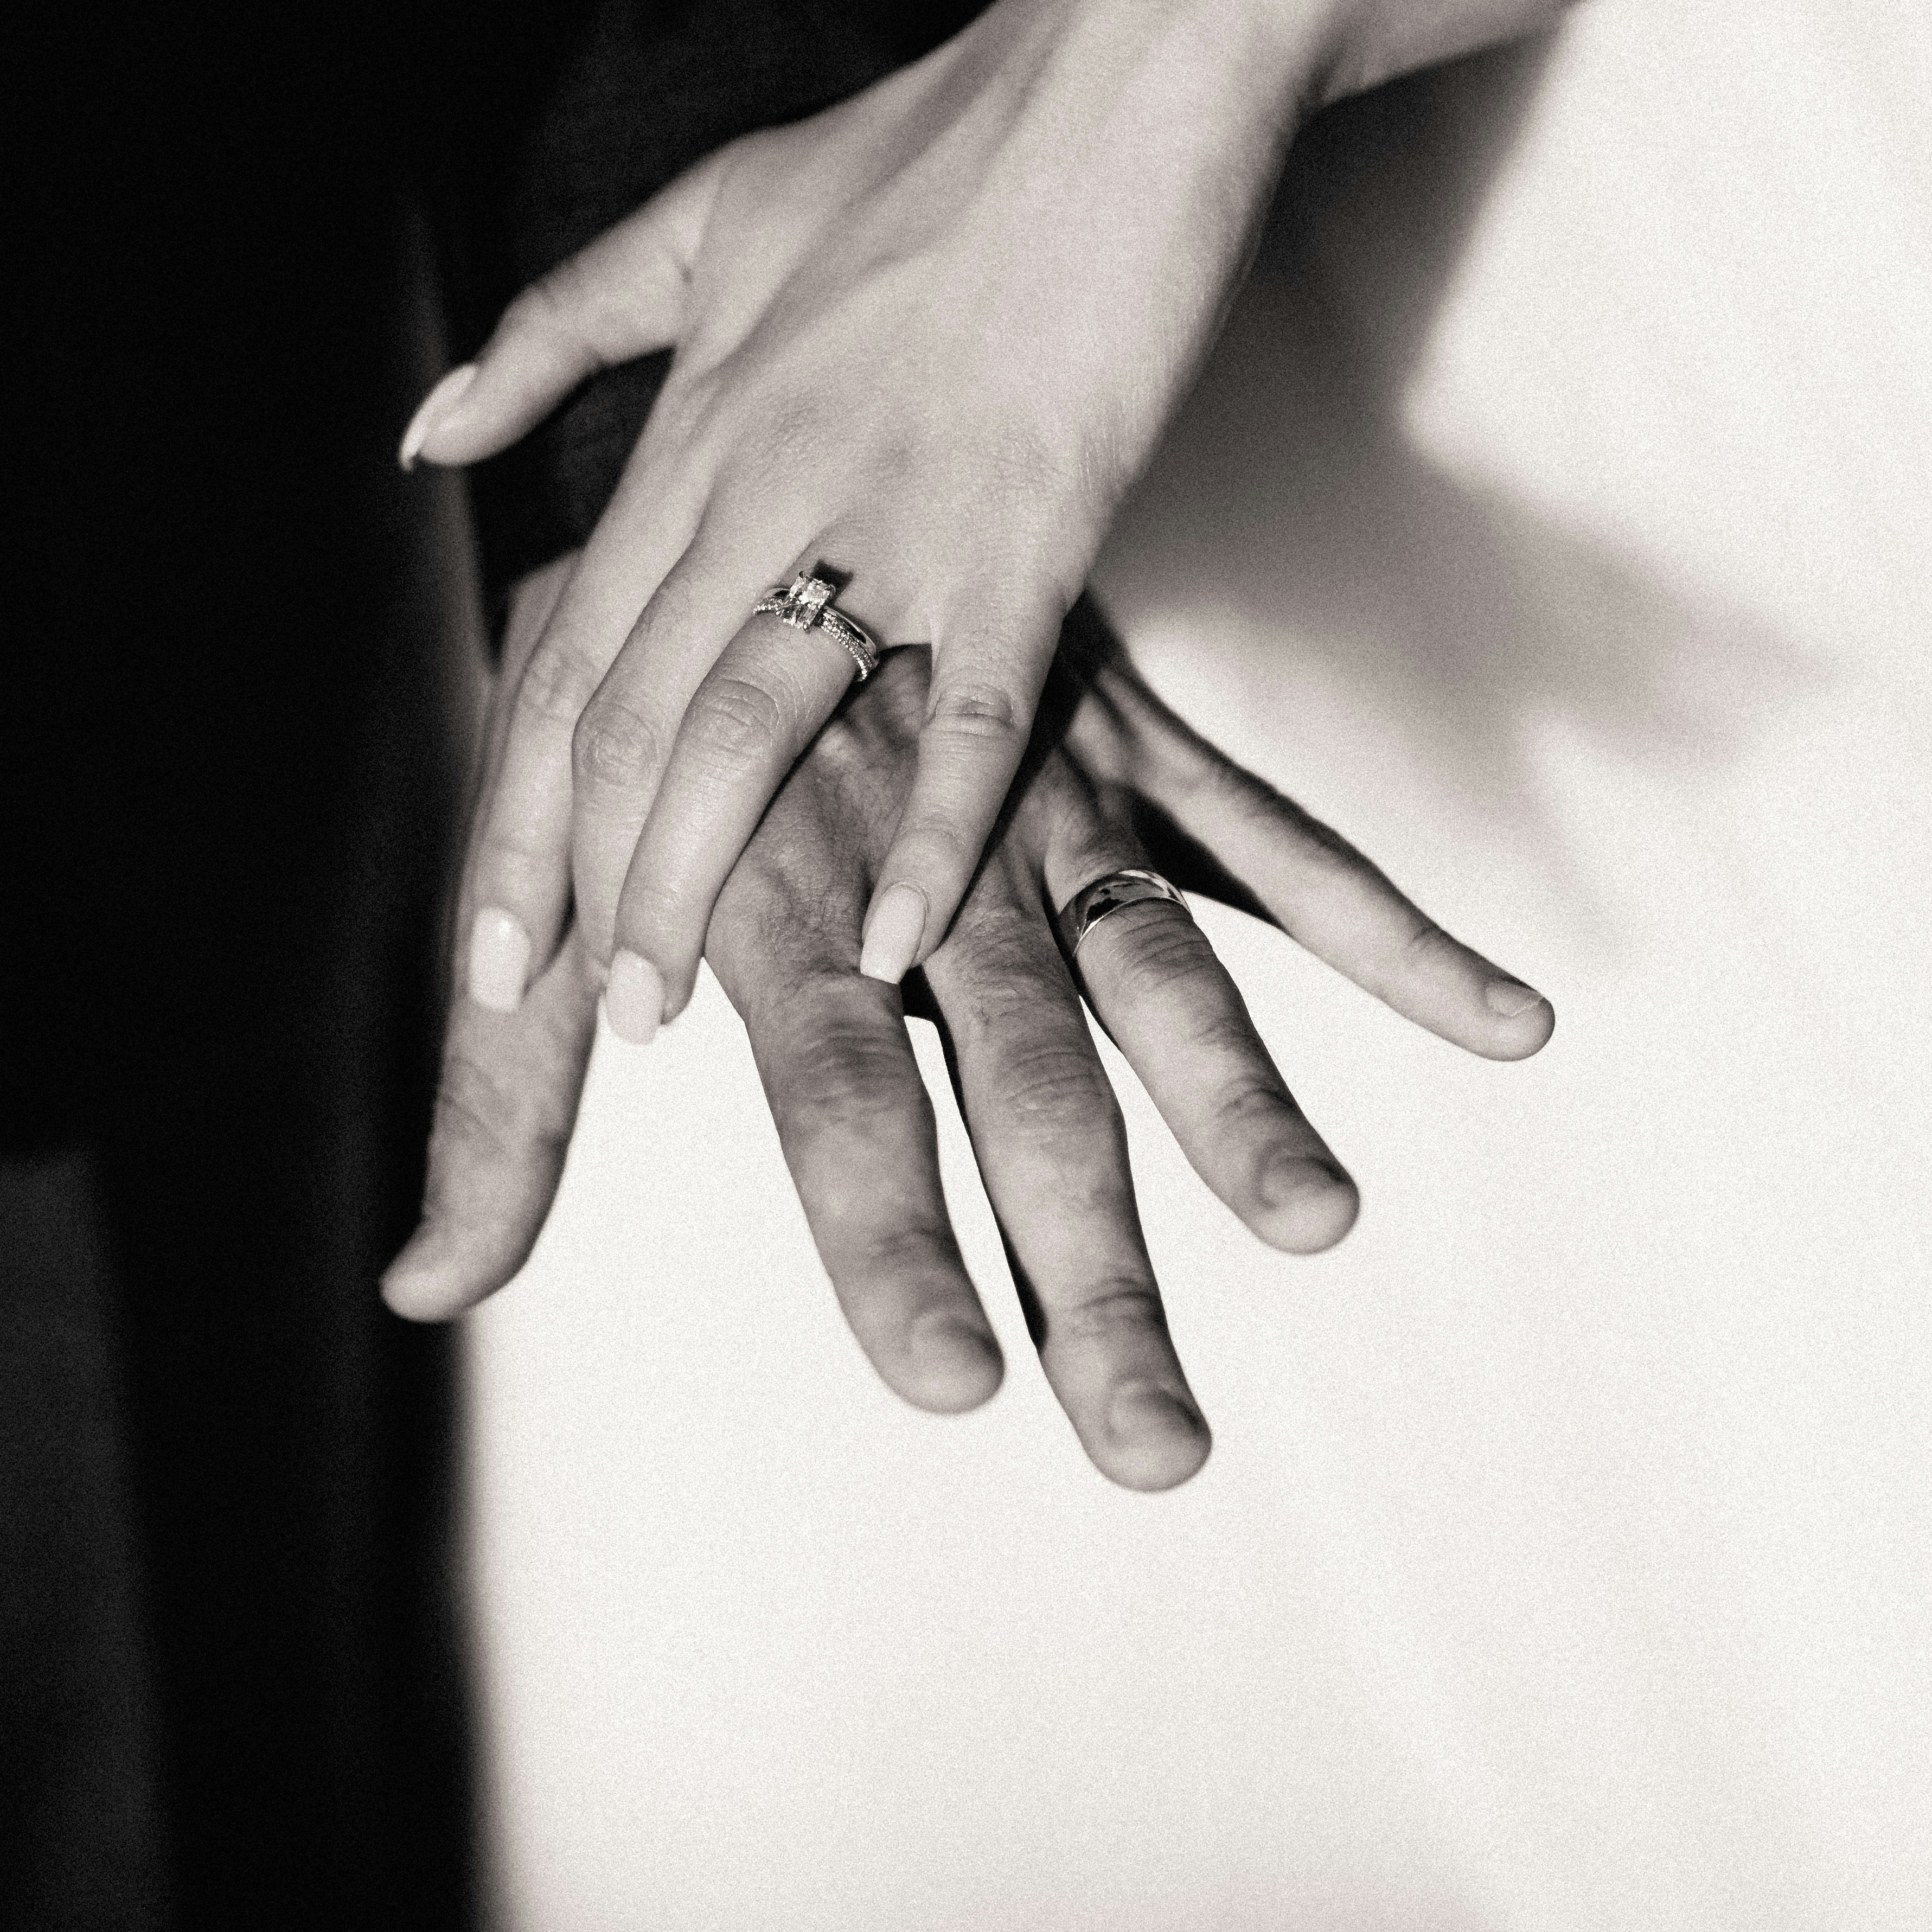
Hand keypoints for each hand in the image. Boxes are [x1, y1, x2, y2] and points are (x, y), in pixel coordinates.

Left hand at [383, 582, 1551, 1491]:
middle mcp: (920, 874)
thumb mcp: (544, 901)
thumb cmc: (617, 732)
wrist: (713, 483)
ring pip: (1156, 970)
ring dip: (1242, 1100)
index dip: (894, 1237)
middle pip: (1018, 1085)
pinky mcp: (1126, 747)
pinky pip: (1275, 842)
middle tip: (1156, 1448)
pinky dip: (1388, 932)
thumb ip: (497, 1108)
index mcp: (778, 913)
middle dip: (1089, 1266)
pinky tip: (1511, 1024)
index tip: (955, 1383)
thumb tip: (420, 1294)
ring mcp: (1041, 807)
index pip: (840, 1104)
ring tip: (1321, 1226)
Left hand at [400, 0, 1341, 1038]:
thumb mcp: (710, 212)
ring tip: (661, 1011)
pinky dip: (930, 828)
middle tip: (558, 1020)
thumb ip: (562, 324)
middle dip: (574, 881)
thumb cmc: (934, 141)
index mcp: (700, 418)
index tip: (484, 940)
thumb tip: (430, 427)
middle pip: (628, 714)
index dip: (513, 807)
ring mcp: (891, 503)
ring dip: (691, 878)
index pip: (569, 649)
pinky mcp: (1022, 517)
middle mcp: (765, 474)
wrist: (1127, 64)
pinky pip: (961, 704)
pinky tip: (901, 941)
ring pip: (748, 722)